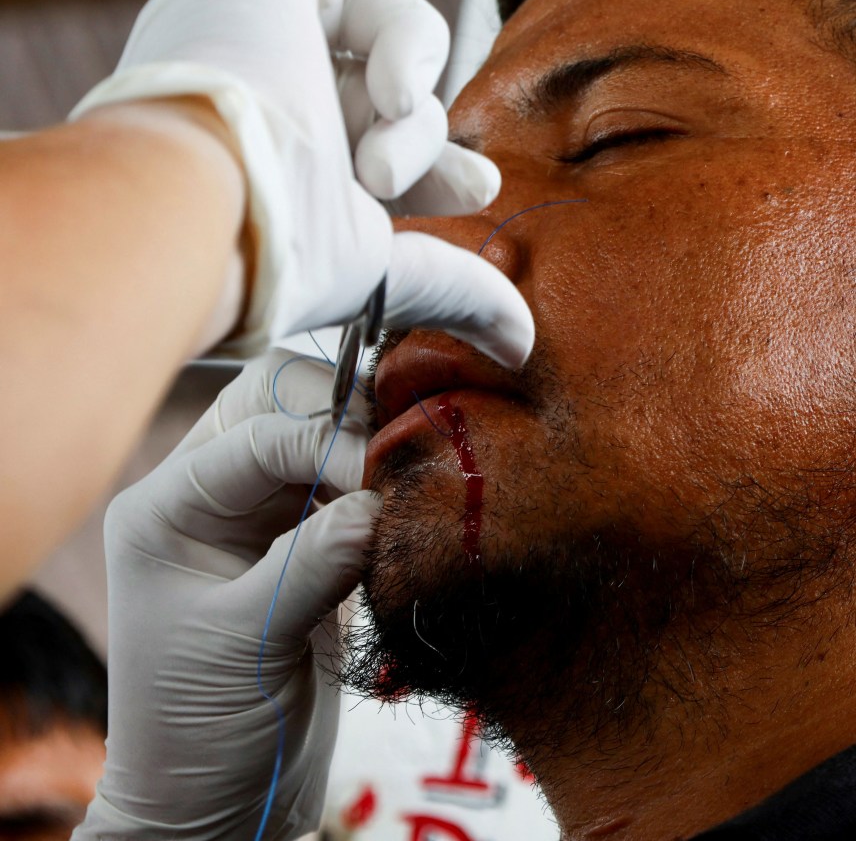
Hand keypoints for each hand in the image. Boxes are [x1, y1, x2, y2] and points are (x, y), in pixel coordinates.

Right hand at [70, 0, 533, 367]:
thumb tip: (523, 346)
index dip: (437, 157)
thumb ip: (460, 292)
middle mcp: (272, 94)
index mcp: (295, 166)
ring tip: (392, 108)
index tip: (478, 187)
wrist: (201, 199)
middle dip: (425, 122)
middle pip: (384, 76)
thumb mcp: (388, 275)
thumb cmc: (284, 251)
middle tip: (401, 170)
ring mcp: (257, 26)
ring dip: (409, 50)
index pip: (382, 141)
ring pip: (366, 1)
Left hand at [74, 350, 376, 839]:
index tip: (381, 479)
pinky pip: (341, 489)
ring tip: (406, 484)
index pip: (254, 437)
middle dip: (340, 420)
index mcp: (165, 507)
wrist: (214, 801)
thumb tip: (379, 503)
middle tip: (398, 457)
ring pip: (315, 440)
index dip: (324, 443)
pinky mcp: (298, 545)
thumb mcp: (247, 645)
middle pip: (276, 406)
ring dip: (362, 453)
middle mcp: (206, 497)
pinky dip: (373, 492)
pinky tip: (399, 512)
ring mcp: (254, 518)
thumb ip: (312, 564)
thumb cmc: (197, 731)